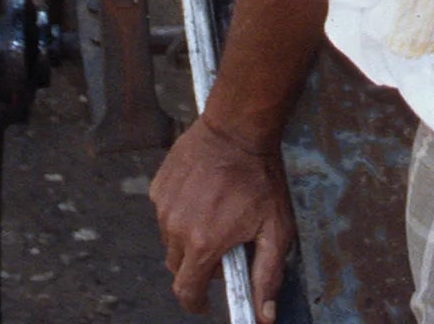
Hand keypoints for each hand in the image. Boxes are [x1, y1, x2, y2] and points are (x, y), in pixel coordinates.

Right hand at [153, 115, 297, 318]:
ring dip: (189, 240)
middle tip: (222, 251)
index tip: (206, 304)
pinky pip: (165, 214)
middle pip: (178, 268)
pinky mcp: (158, 187)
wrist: (237, 128)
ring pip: (170, 241)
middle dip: (198, 269)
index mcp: (203, 244)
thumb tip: (264, 317)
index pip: (186, 291)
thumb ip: (268, 276)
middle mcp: (176, 228)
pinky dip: (180, 215)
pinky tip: (203, 198)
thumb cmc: (260, 178)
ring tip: (215, 219)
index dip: (196, 303)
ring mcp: (164, 206)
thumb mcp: (275, 230)